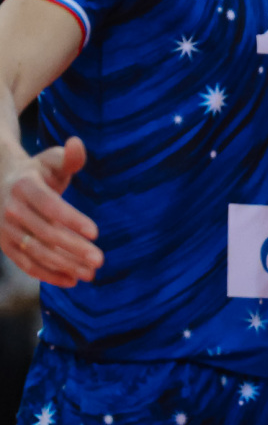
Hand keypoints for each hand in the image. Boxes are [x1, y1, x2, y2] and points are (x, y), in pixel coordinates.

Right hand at [1, 138, 100, 286]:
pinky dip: (47, 274)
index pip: (50, 206)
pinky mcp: (5, 246)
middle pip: (45, 233)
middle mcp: (11, 210)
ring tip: (91, 273)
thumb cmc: (38, 171)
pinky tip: (71, 280)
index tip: (96, 232)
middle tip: (100, 260)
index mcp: (24, 186)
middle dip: (74, 248)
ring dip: (64, 265)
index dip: (72, 220)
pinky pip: (25, 264)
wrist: (4, 182)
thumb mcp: (53, 160)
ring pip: (36, 252)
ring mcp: (6, 230)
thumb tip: (77, 144)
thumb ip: (70, 157)